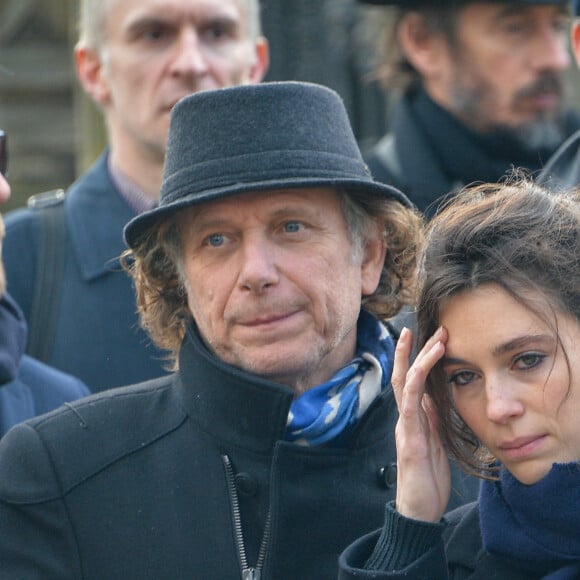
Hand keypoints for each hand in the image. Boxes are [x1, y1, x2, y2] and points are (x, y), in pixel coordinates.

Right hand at [391, 327, 450, 522]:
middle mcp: (406, 417)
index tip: (431, 338)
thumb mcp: (435, 442)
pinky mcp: (409, 440)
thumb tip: (432, 395)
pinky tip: (417, 371)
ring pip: (406, 385)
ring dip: (419, 361)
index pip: (412, 381)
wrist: (419, 509)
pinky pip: (408, 408)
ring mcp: (405, 426)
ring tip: (434, 342)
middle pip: (404, 375)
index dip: (418, 358)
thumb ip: (431, 418)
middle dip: (414, 351)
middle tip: (428, 328)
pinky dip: (412, 386)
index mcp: (413, 417)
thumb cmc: (427, 477)